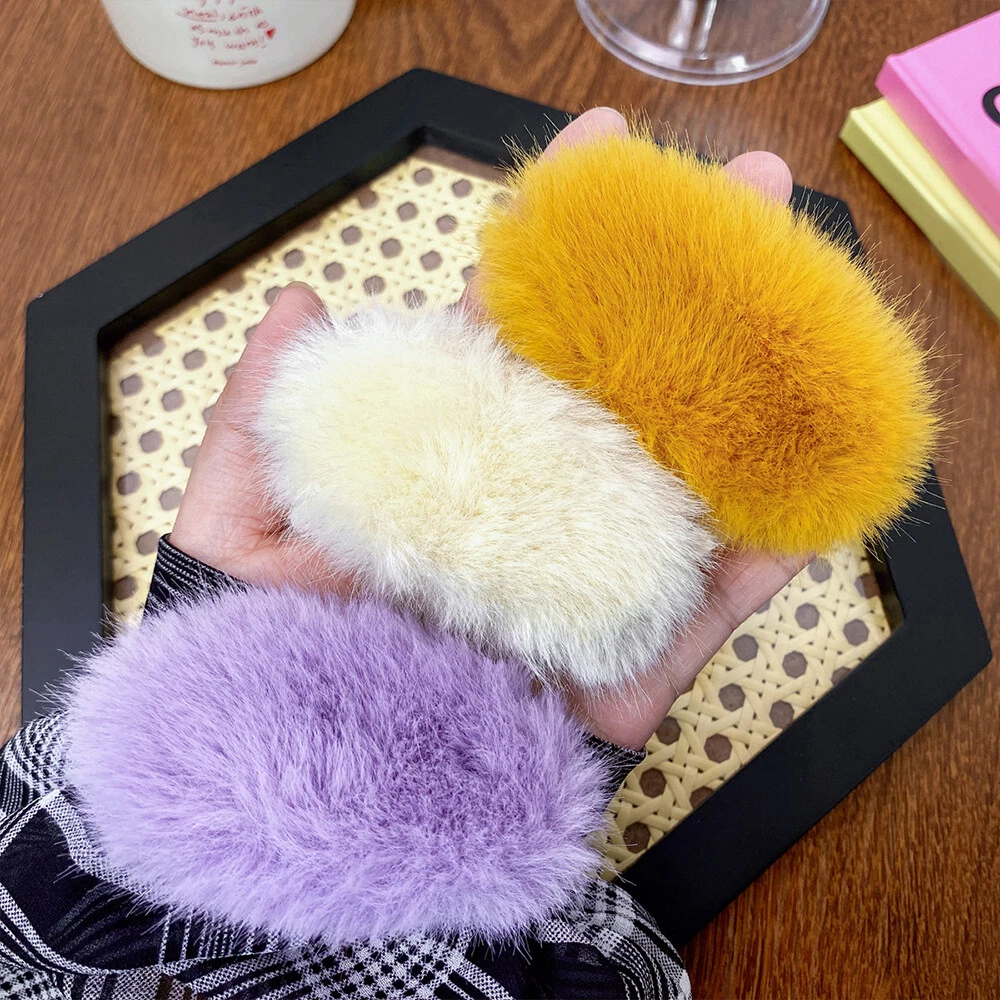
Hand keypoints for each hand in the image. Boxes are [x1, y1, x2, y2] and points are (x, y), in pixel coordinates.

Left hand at [170, 108, 804, 748]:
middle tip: (743, 193)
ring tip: (806, 303)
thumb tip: (298, 307)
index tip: (602, 161)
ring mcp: (584, 575)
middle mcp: (528, 502)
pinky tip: (815, 485)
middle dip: (680, 290)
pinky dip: (764, 553)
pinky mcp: (626, 661)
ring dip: (744, 394)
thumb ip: (267, 415)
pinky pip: (709, 604)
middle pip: (616, 382)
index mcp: (446, 456)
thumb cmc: (262, 657)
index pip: (513, 332)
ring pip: (679, 473)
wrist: (305, 799)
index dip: (557, 248)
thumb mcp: (236, 525)